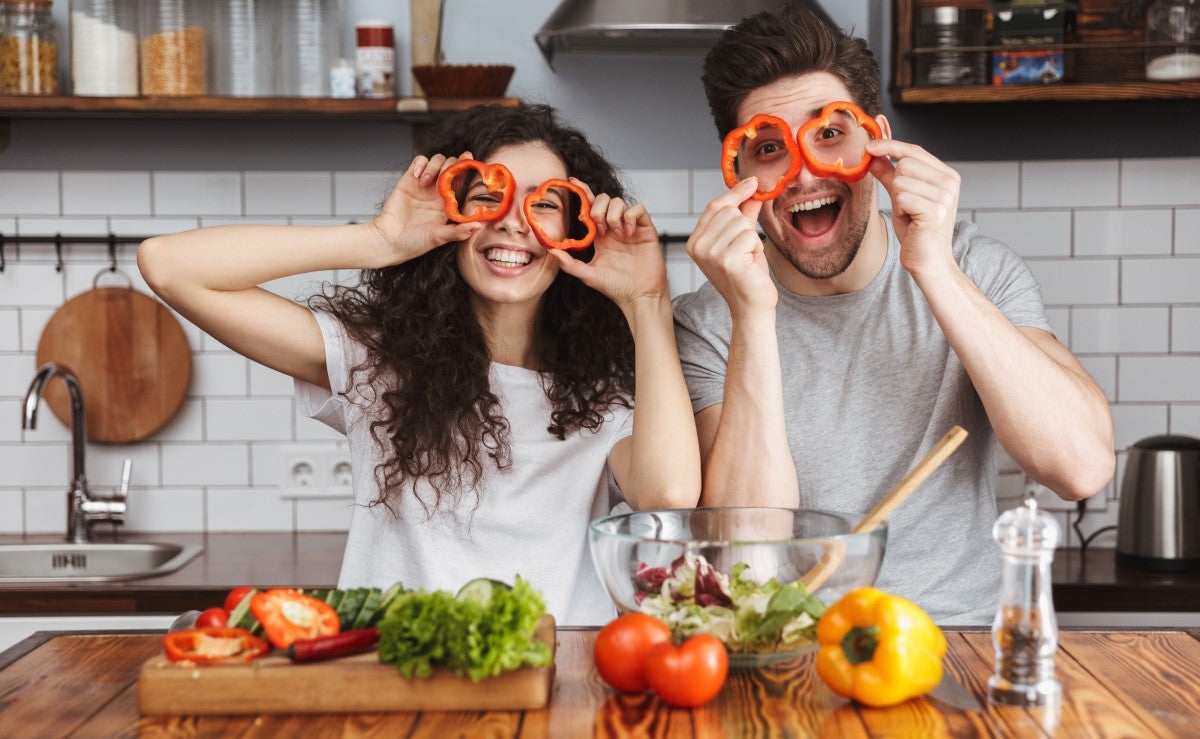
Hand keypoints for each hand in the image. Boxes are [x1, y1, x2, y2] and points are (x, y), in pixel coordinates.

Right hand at [368, 153, 483, 265]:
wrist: (389, 240)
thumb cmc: (413, 243)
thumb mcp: (438, 238)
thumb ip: (457, 232)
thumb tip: (478, 226)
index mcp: (449, 203)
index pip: (463, 181)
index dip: (468, 169)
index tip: (471, 161)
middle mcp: (438, 192)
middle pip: (452, 166)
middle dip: (452, 165)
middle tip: (444, 176)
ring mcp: (424, 184)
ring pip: (437, 160)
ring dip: (435, 166)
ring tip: (425, 182)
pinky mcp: (409, 179)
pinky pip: (419, 161)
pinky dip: (421, 164)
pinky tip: (417, 176)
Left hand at [547, 179, 667, 309]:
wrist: (639, 296)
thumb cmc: (616, 287)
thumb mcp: (587, 275)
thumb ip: (569, 263)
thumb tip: (551, 250)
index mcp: (600, 236)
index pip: (590, 206)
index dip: (583, 192)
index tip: (572, 182)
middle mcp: (614, 228)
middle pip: (604, 199)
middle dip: (597, 209)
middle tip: (599, 230)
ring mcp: (630, 227)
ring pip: (619, 202)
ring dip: (613, 215)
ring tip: (616, 235)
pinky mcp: (645, 229)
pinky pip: (638, 209)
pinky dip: (630, 217)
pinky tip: (628, 232)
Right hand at [686, 177, 773, 317]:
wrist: (752, 307)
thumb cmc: (747, 277)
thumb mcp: (742, 241)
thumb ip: (744, 216)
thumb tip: (751, 192)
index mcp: (695, 242)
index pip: (714, 206)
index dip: (735, 193)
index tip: (753, 182)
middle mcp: (698, 247)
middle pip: (730, 212)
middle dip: (745, 227)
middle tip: (746, 250)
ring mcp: (710, 253)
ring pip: (741, 223)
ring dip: (752, 239)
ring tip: (748, 258)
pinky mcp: (727, 260)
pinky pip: (750, 236)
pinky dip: (757, 248)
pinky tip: (751, 264)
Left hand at [867, 139, 959, 278]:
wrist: (928, 260)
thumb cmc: (916, 229)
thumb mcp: (900, 196)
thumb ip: (888, 173)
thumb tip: (873, 153)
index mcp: (946, 175)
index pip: (914, 151)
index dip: (890, 146)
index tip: (869, 145)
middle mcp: (949, 182)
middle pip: (905, 164)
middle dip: (896, 185)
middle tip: (906, 206)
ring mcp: (945, 196)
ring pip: (900, 182)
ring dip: (898, 200)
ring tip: (910, 214)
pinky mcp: (935, 210)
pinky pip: (901, 198)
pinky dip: (899, 210)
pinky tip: (911, 221)